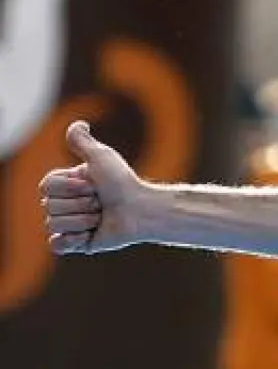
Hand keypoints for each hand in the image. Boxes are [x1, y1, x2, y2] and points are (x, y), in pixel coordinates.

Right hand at [40, 121, 146, 254]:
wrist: (141, 210)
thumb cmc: (123, 182)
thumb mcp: (101, 156)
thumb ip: (83, 141)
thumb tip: (80, 124)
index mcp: (66, 185)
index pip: (45, 187)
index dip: (69, 187)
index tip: (93, 184)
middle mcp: (66, 204)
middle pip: (50, 206)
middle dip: (80, 204)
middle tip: (101, 203)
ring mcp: (72, 225)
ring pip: (54, 223)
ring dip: (82, 220)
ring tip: (101, 217)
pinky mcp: (79, 243)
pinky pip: (57, 245)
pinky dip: (71, 240)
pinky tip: (88, 234)